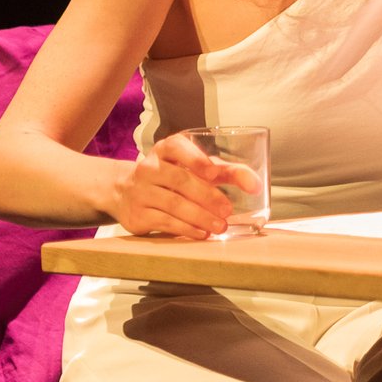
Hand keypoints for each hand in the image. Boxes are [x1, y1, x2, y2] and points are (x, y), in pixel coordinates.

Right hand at [110, 132, 242, 238]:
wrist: (125, 192)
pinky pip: (165, 222)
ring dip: (199, 216)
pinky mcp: (137, 214)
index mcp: (166, 149)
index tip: (214, 173)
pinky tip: (201, 233)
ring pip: (173, 203)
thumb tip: (255, 184)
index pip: (178, 147)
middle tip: (227, 209)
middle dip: (207, 196)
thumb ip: (226, 172)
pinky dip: (186, 229)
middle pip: (180, 180)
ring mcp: (140, 191)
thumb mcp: (196, 169)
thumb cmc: (172, 177)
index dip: (196, 159)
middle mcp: (149, 167)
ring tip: (220, 226)